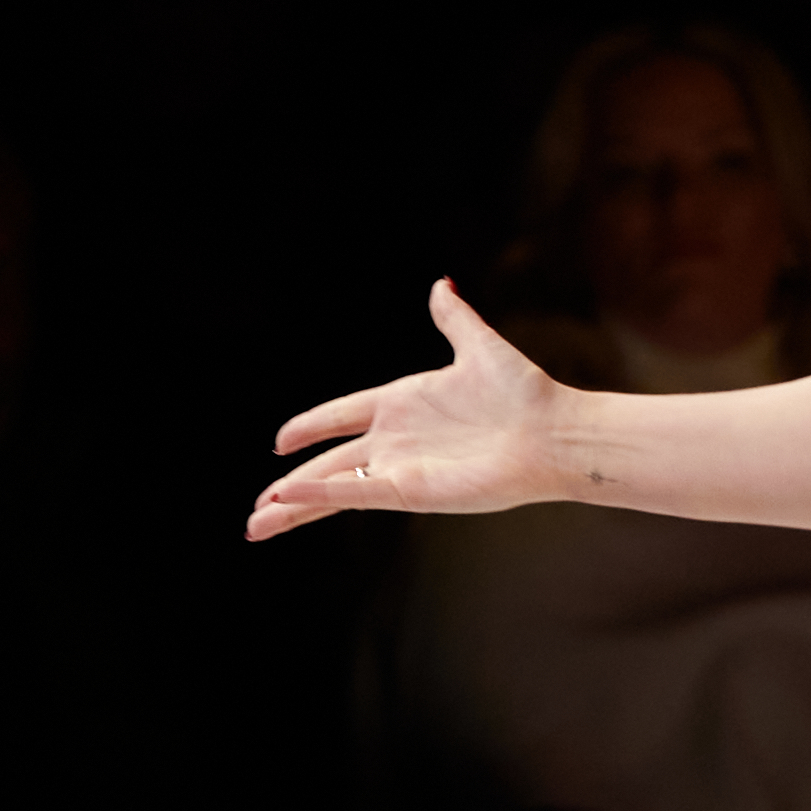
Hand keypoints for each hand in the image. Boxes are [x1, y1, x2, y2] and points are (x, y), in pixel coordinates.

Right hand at [250, 281, 567, 537]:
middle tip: (256, 507)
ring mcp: (403, 468)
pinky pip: (358, 492)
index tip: (280, 441)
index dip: (310, 427)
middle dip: (289, 486)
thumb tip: (441, 285)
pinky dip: (325, 495)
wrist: (553, 433)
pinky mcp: (413, 490)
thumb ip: (454, 319)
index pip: (342, 416)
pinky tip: (292, 502)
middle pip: (329, 465)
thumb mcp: (479, 346)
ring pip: (334, 489)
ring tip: (257, 524)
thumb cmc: (524, 394)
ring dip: (294, 505)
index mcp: (403, 404)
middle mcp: (397, 441)